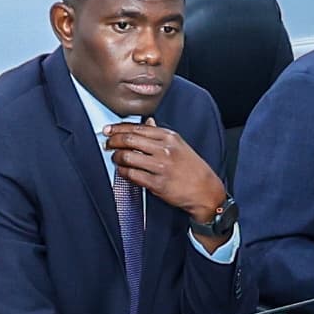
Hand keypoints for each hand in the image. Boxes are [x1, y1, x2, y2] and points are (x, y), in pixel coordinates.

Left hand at [100, 118, 226, 221]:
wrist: (206, 190)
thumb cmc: (193, 168)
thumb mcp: (180, 145)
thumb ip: (161, 134)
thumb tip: (147, 123)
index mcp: (169, 137)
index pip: (137, 128)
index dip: (118, 128)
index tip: (109, 130)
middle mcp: (164, 149)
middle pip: (129, 140)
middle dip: (113, 141)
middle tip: (108, 144)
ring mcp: (160, 167)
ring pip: (127, 157)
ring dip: (116, 158)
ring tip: (116, 159)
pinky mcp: (157, 183)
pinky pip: (132, 175)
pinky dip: (123, 172)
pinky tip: (123, 171)